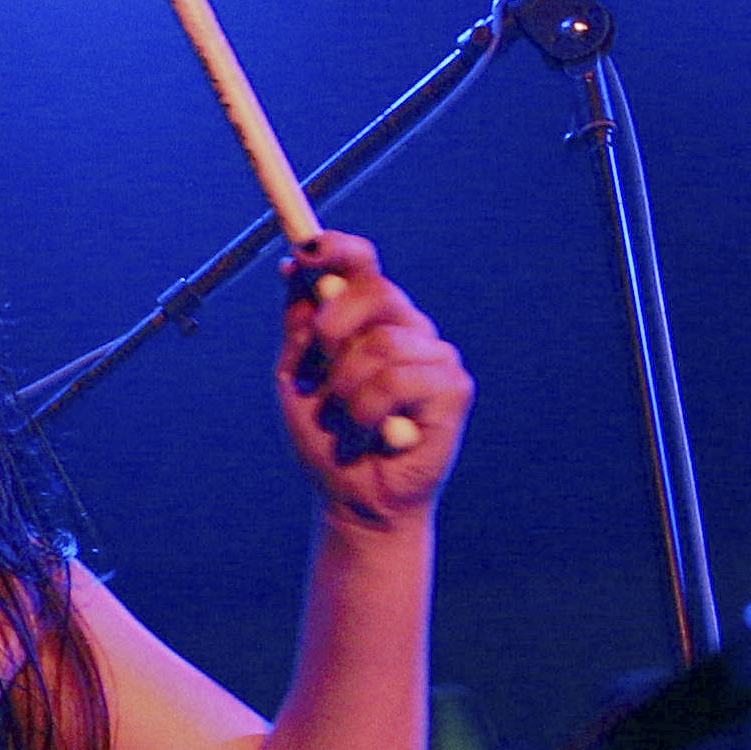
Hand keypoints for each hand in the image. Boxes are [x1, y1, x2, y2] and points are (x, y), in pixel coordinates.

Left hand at [273, 233, 468, 525]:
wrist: (354, 499)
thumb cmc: (329, 440)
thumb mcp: (298, 378)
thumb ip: (300, 328)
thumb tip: (296, 270)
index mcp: (373, 320)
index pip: (364, 265)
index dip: (338, 250)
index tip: (305, 251)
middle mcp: (410, 329)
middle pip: (375, 292)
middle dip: (332, 330)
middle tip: (317, 370)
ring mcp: (436, 357)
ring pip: (381, 345)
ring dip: (345, 391)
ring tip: (346, 422)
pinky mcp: (453, 389)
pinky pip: (398, 382)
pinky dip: (368, 414)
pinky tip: (373, 435)